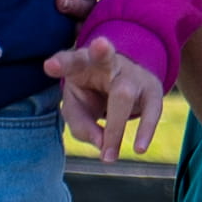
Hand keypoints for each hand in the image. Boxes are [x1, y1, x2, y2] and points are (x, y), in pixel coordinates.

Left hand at [51, 37, 167, 158]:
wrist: (126, 81)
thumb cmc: (93, 94)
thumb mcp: (78, 107)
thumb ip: (81, 125)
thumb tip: (102, 144)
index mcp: (83, 63)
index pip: (70, 60)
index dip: (60, 63)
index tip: (49, 66)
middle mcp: (109, 63)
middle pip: (105, 57)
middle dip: (102, 51)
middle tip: (100, 45)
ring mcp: (133, 74)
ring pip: (124, 93)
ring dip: (115, 125)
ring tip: (108, 156)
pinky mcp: (152, 89)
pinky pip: (151, 110)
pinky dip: (145, 130)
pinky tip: (138, 149)